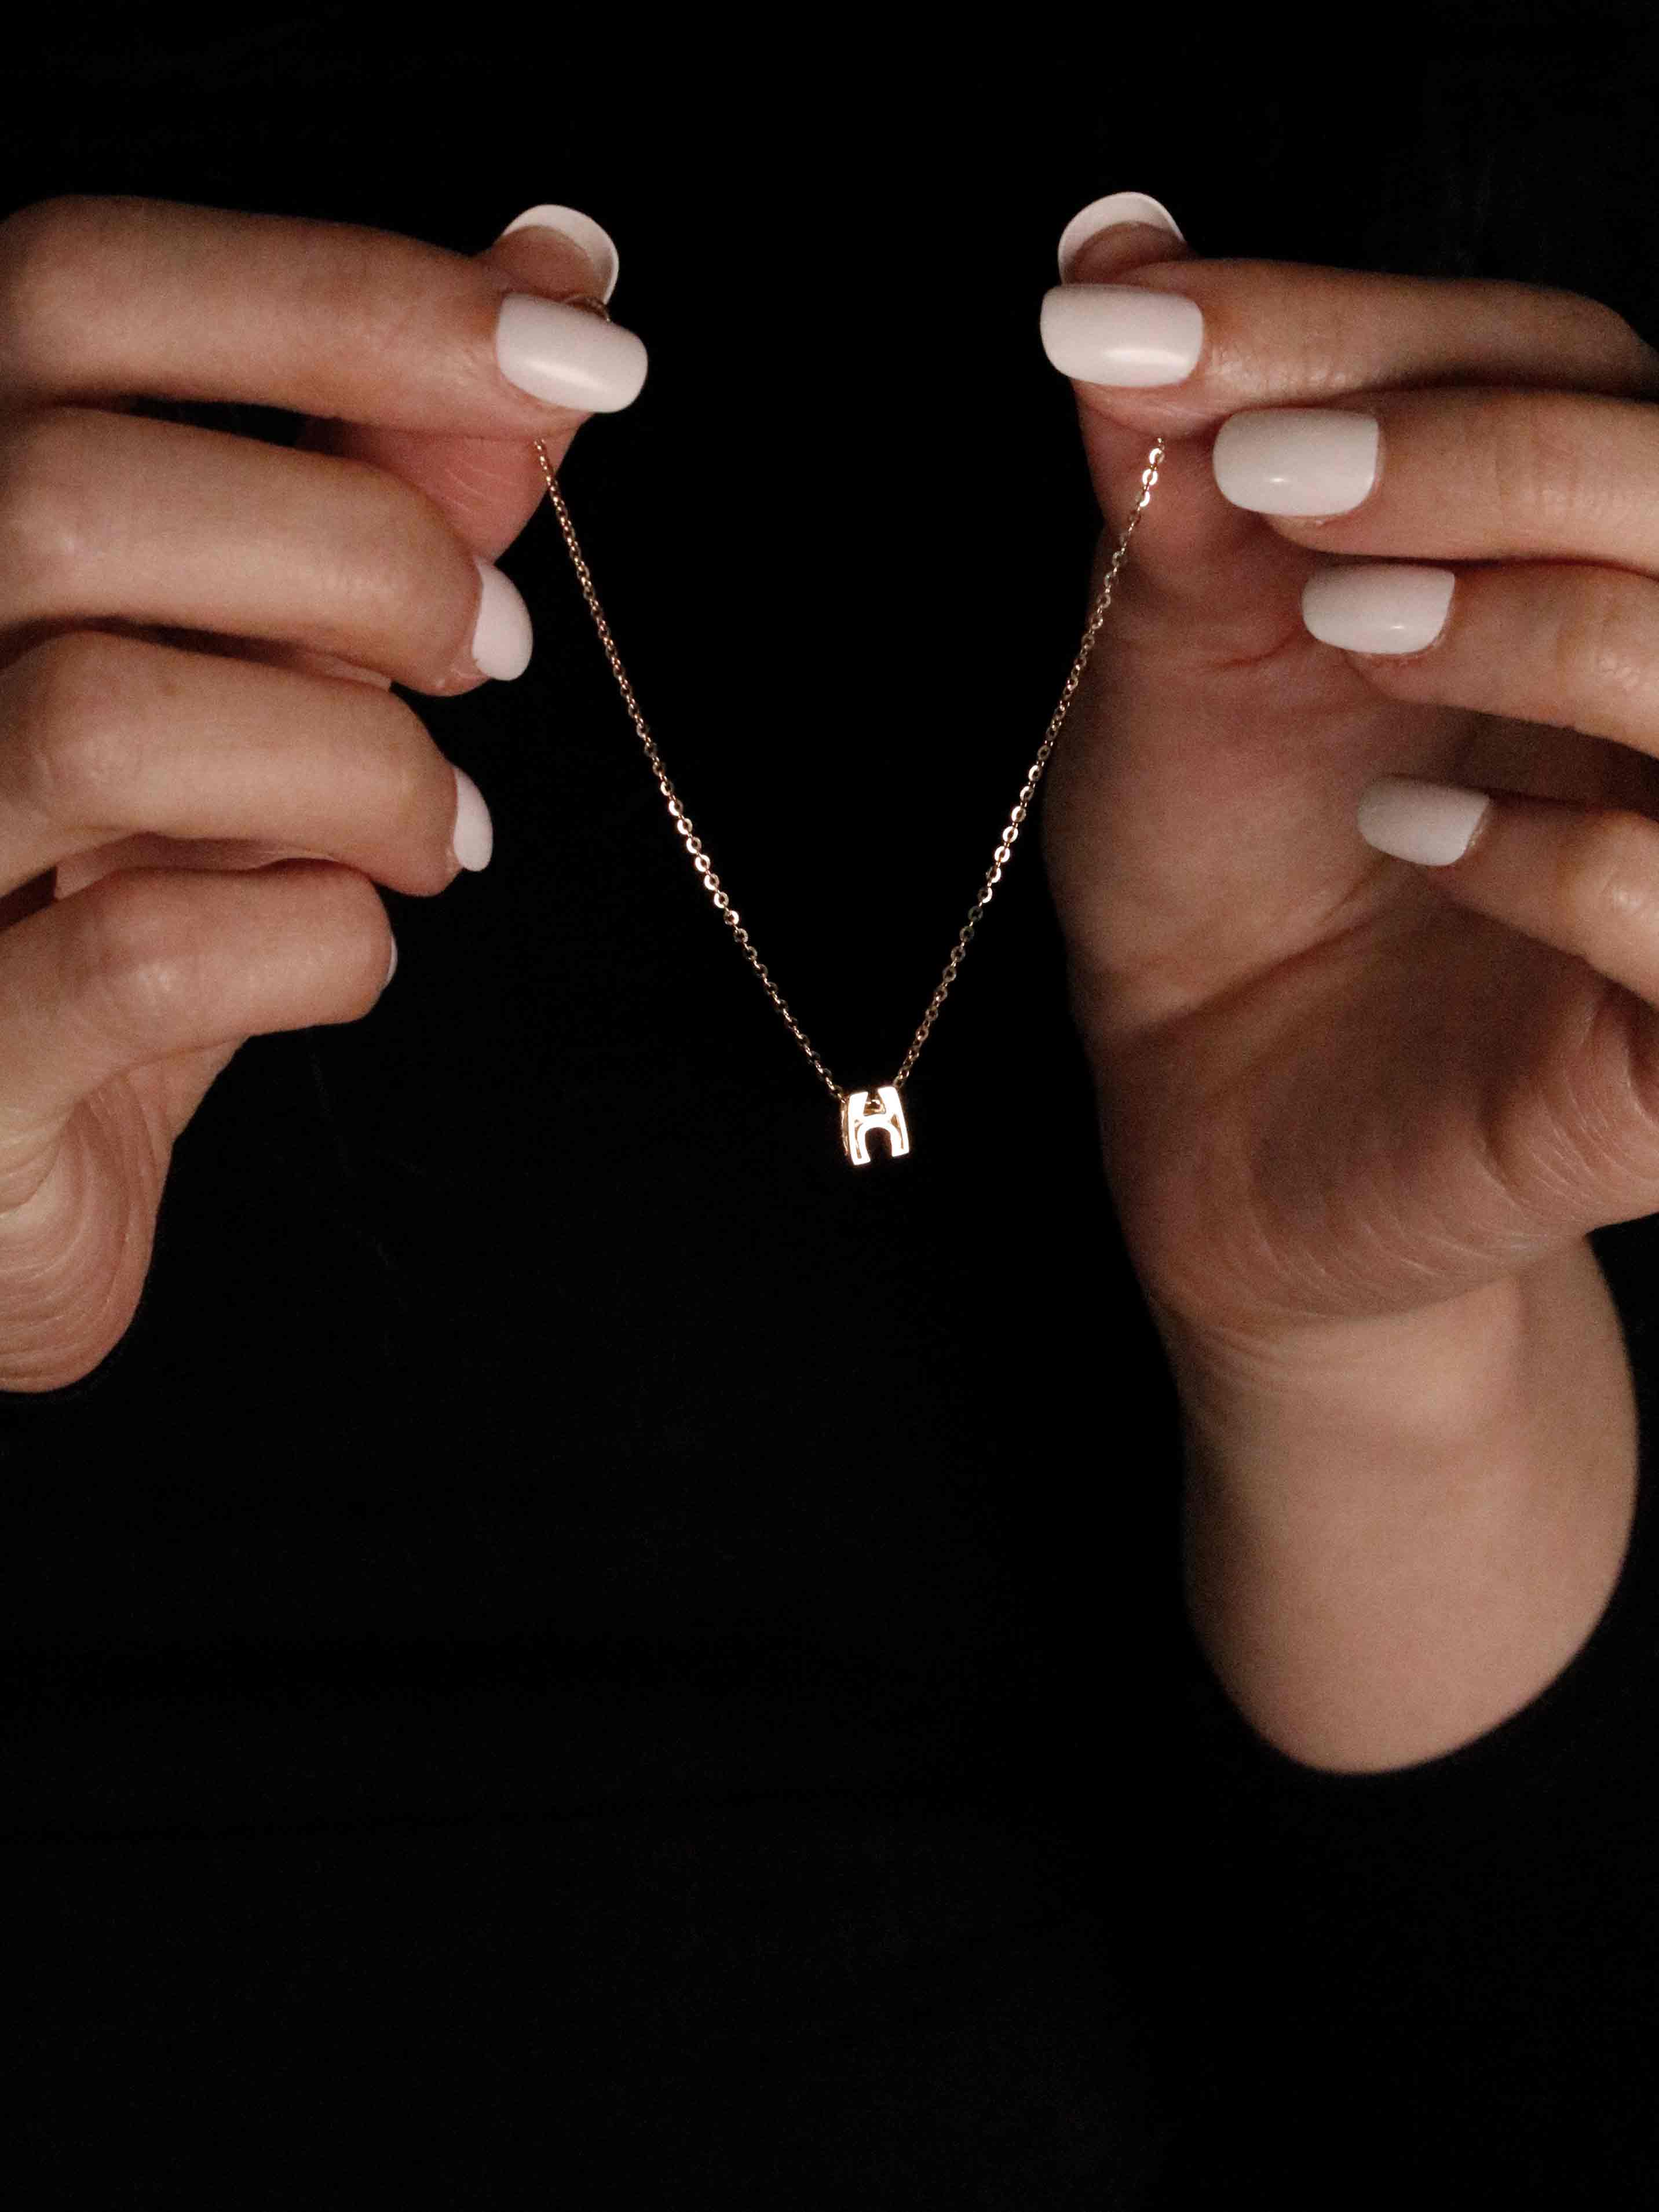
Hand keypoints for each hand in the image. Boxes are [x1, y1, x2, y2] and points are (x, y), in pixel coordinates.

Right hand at [0, 193, 645, 1390]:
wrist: (15, 1162)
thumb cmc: (122, 885)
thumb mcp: (254, 667)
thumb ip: (376, 478)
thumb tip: (556, 268)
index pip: (75, 283)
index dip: (343, 294)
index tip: (577, 343)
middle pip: (83, 496)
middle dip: (371, 561)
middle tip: (490, 650)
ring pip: (108, 723)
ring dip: (363, 772)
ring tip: (439, 833)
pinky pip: (141, 955)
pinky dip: (319, 944)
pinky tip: (345, 942)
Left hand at [1040, 198, 1658, 1359]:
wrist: (1211, 1106)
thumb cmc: (1221, 865)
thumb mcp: (1188, 653)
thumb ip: (1186, 471)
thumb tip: (1112, 244)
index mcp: (1573, 550)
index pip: (1554, 366)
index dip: (1358, 332)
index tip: (1130, 324)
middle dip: (1475, 450)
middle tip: (1259, 472)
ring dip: (1527, 613)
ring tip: (1336, 627)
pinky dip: (1561, 855)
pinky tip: (1411, 836)